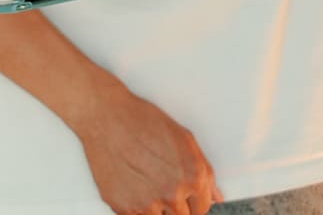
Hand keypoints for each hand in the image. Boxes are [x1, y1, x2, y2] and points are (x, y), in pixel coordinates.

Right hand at [73, 86, 220, 214]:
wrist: (105, 116)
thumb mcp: (183, 138)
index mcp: (193, 176)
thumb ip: (205, 171)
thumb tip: (217, 196)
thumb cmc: (142, 120)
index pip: (203, 208)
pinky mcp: (124, 207)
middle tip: (159, 183)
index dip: (193, 200)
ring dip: (155, 207)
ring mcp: (147, 203)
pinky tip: (130, 184)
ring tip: (144, 182)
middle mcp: (172, 193)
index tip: (185, 195)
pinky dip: (135, 206)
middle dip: (175, 203)